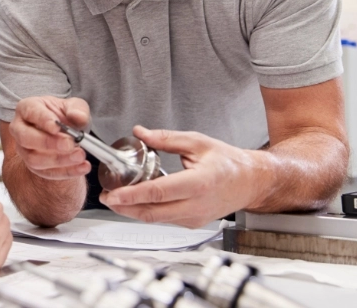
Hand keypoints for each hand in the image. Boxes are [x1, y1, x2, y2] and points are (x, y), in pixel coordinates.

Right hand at [9, 96, 91, 180]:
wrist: (66, 133)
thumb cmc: (65, 116)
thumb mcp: (75, 106)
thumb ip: (78, 109)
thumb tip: (78, 117)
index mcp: (27, 108)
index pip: (31, 112)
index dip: (43, 120)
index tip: (57, 127)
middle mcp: (20, 129)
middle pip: (25, 138)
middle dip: (48, 143)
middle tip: (69, 144)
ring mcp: (24, 149)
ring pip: (34, 159)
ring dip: (59, 160)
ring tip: (79, 156)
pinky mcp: (33, 166)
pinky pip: (46, 173)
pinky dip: (66, 172)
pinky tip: (82, 167)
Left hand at [99, 126, 268, 227]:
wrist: (250, 182)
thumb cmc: (228, 162)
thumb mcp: (197, 142)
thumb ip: (166, 138)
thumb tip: (141, 132)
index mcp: (198, 183)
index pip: (158, 193)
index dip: (132, 195)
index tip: (113, 193)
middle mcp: (196, 205)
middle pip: (152, 213)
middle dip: (125, 207)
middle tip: (106, 197)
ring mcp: (194, 218)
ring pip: (156, 219)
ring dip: (133, 211)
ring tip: (115, 199)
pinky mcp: (192, 223)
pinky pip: (165, 219)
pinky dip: (147, 212)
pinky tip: (136, 202)